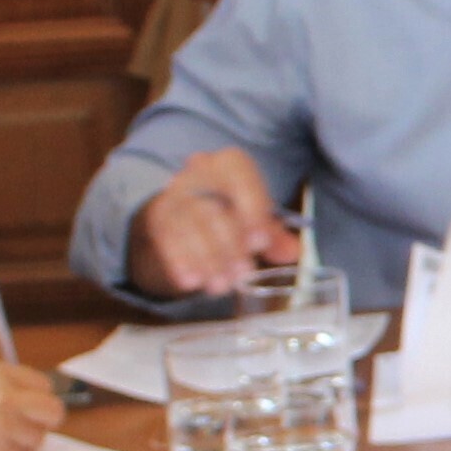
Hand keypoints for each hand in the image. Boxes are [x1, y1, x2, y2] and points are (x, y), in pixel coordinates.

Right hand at [0, 358, 63, 450]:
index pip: (42, 385)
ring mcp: (5, 419)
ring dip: (22, 446)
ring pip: (39, 437)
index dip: (35, 403)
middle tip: (22, 434)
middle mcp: (4, 391)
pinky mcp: (0, 446)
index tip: (26, 414)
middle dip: (42, 424)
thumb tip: (35, 411)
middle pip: (53, 409)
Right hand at [129, 150, 296, 297]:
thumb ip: (274, 236)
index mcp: (229, 164)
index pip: (239, 176)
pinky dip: (180, 262)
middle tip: (243, 274)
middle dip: (230, 244)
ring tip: (220, 285)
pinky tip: (192, 281)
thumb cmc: (228, 217)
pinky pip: (167, 239)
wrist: (183, 219)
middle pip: (213, 206)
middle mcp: (198, 172)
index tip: (260, 242)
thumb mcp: (254, 223)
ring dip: (206, 259)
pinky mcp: (157, 219)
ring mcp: (174, 194)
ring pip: (189, 225)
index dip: (252, 208)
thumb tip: (293, 252)